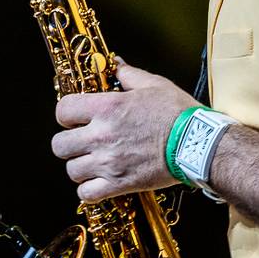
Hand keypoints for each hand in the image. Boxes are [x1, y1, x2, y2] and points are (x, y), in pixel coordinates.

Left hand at [52, 60, 199, 201]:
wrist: (198, 144)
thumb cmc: (179, 114)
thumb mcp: (154, 84)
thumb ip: (128, 74)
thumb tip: (115, 63)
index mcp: (107, 108)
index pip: (63, 111)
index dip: (66, 114)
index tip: (75, 118)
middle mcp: (102, 136)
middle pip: (60, 145)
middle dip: (68, 143)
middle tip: (81, 142)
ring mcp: (109, 163)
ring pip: (72, 170)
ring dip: (80, 167)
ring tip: (93, 163)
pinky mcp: (119, 184)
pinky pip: (86, 193)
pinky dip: (89, 190)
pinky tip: (99, 182)